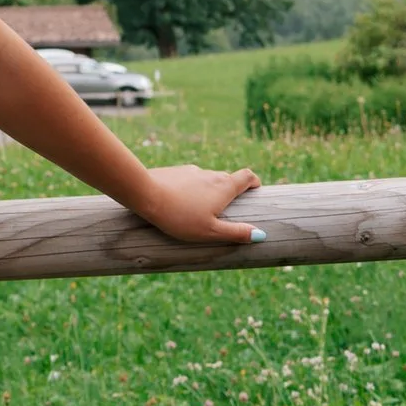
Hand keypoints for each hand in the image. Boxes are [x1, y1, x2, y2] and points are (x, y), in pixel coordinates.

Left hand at [133, 163, 263, 244]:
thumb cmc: (179, 216)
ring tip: (201, 212)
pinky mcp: (175, 172)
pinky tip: (181, 205)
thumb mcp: (211, 231)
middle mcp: (209, 174)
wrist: (144, 194)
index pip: (247, 176)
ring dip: (209, 192)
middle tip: (227, 211)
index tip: (255, 192)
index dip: (254, 182)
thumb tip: (261, 235)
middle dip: (231, 192)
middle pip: (227, 179)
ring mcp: (191, 171)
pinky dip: (192, 191)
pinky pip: (189, 181)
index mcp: (223, 186)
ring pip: (207, 180)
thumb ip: (236, 232)